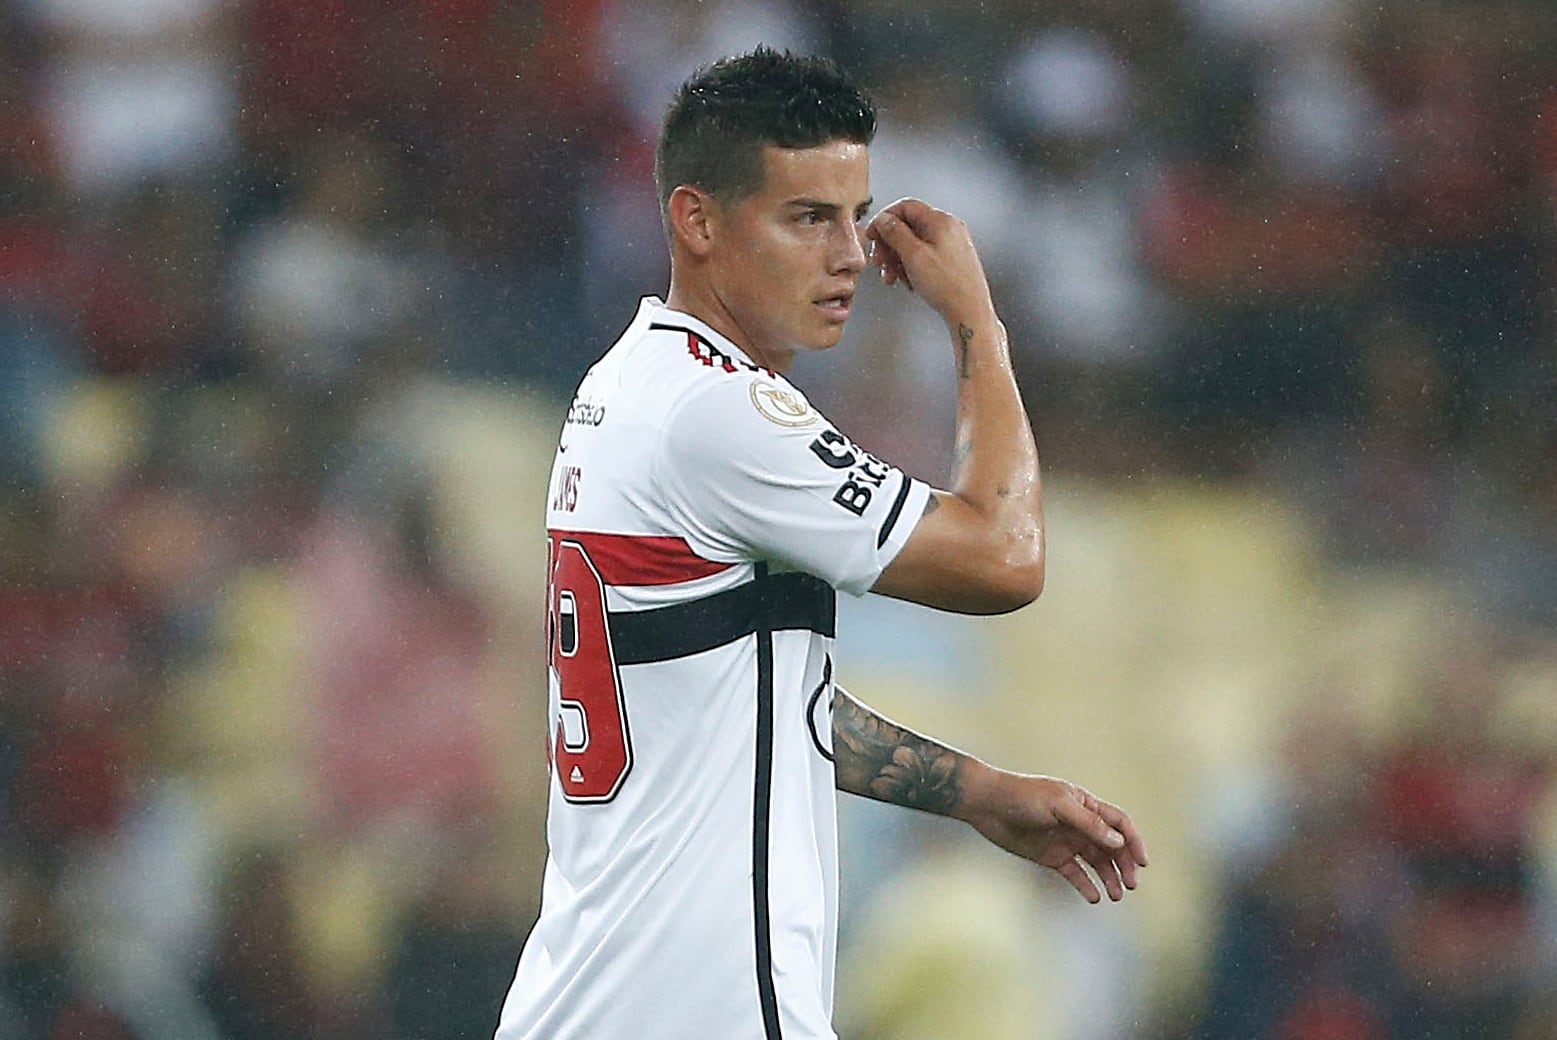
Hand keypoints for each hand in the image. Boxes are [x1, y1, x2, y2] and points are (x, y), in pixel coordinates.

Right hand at [865, 197, 995, 324]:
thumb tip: (884, 219)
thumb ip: (895, 233)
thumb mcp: (913, 255)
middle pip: (909, 227)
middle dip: (890, 245)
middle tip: (879, 261)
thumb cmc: (948, 286)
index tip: (873, 235)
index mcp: (941, 221)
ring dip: (898, 259)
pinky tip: (909, 281)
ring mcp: (953, 244)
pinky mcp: (953, 260)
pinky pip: (926, 256)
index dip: (884, 220)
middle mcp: (949, 229)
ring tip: (892, 276)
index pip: (905, 207)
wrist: (969, 311)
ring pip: (916, 244)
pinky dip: (912, 266)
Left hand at [960, 770, 1147, 902]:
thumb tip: (1118, 842)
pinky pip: (1074, 873)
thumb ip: (1088, 823)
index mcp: (1085, 805)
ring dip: (1108, 878)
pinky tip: (1093, 897)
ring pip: (1096, 862)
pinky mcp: (1051, 856)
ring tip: (1115, 895)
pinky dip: (1085, 885)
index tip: (1142, 863)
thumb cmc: (1023, 796)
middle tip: (1130, 885)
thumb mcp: (1059, 805)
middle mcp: (1079, 824)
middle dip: (1124, 865)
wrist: (988, 805)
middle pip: (1111, 846)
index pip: (1119, 823)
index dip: (1133, 841)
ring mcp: (1066, 841)